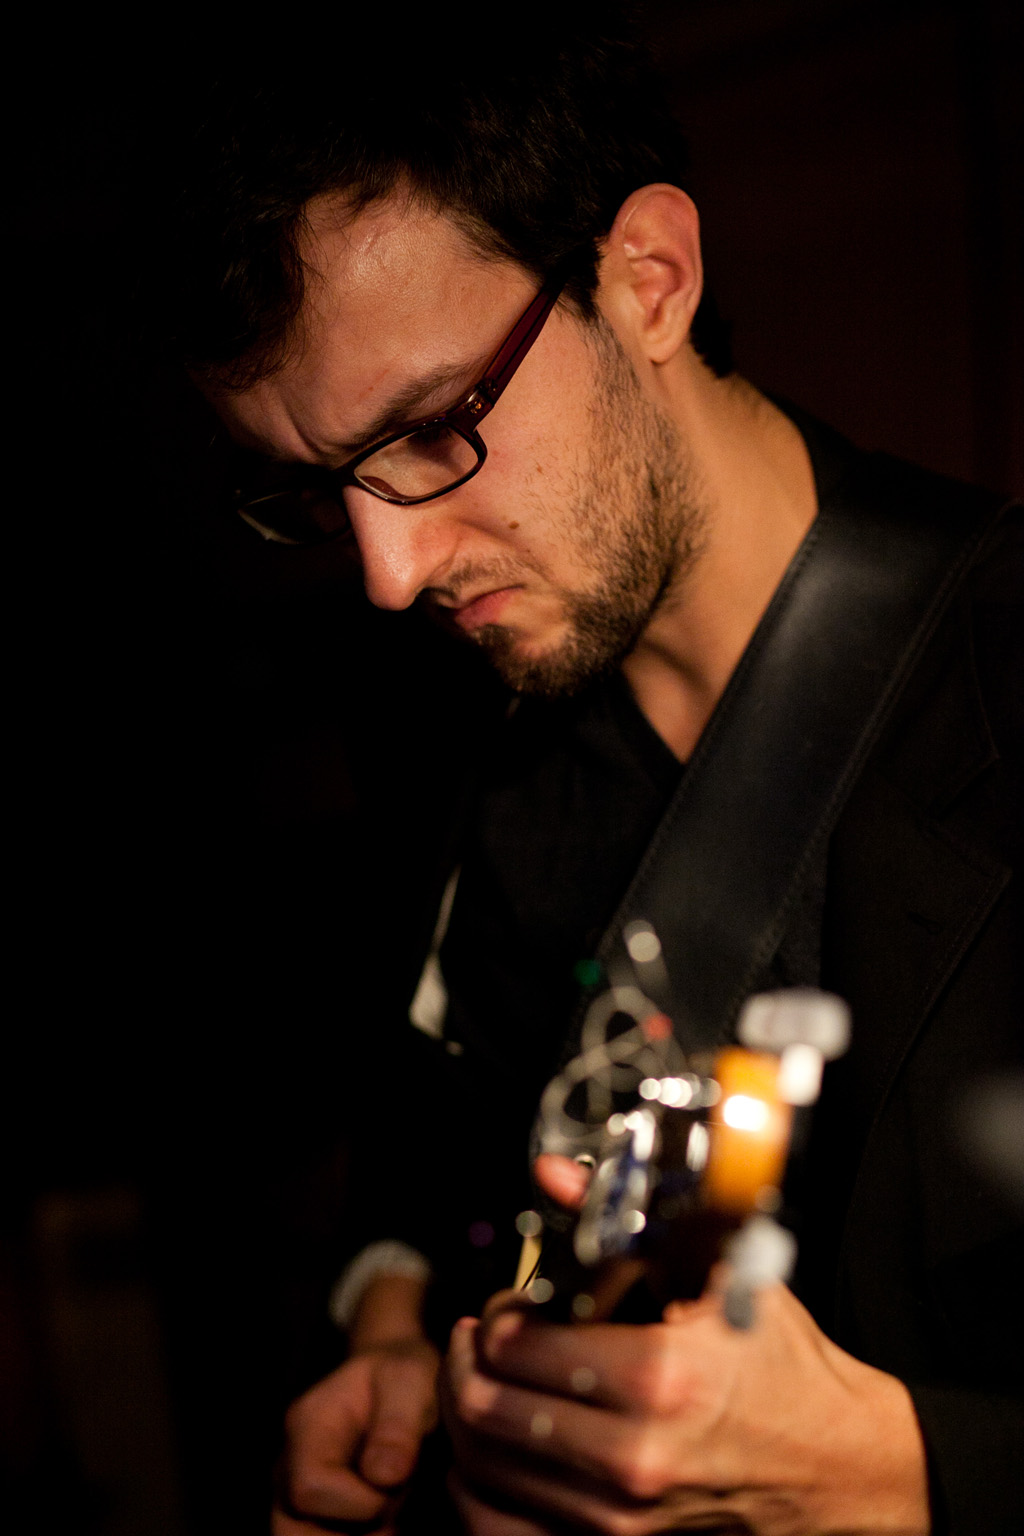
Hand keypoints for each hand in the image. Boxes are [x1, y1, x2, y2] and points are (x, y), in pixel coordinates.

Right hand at [273, 1337, 439, 1534]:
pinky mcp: (312, 1519)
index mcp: (306, 1427)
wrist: (397, 1383)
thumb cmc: (401, 1375)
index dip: (360, 1501)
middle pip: (292, 1532)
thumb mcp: (410, 1379)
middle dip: (353, 1534)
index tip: (400, 1483)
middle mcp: (288, 1467)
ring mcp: (295, 1498)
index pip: (309, 1488)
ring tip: (392, 1518)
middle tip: (395, 1509)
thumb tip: (384, 1477)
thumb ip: (398, 1423)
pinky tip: (388, 1525)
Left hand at [442, 1155, 929, 1534]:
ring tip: (485, 1382)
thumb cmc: (783, 1367)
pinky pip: (504, 1532)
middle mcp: (633, 1457)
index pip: (517, 1345)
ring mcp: (623, 1519)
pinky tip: (496, 1450)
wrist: (840, 1466)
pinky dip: (481, 1487)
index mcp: (658, 1376)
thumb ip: (629, 1221)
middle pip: (485, 1409)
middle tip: (480, 1338)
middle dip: (467, 1361)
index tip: (513, 1303)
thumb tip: (556, 1174)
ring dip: (468, 1416)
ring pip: (483, 1471)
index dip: (499, 1314)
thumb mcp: (722, 1272)